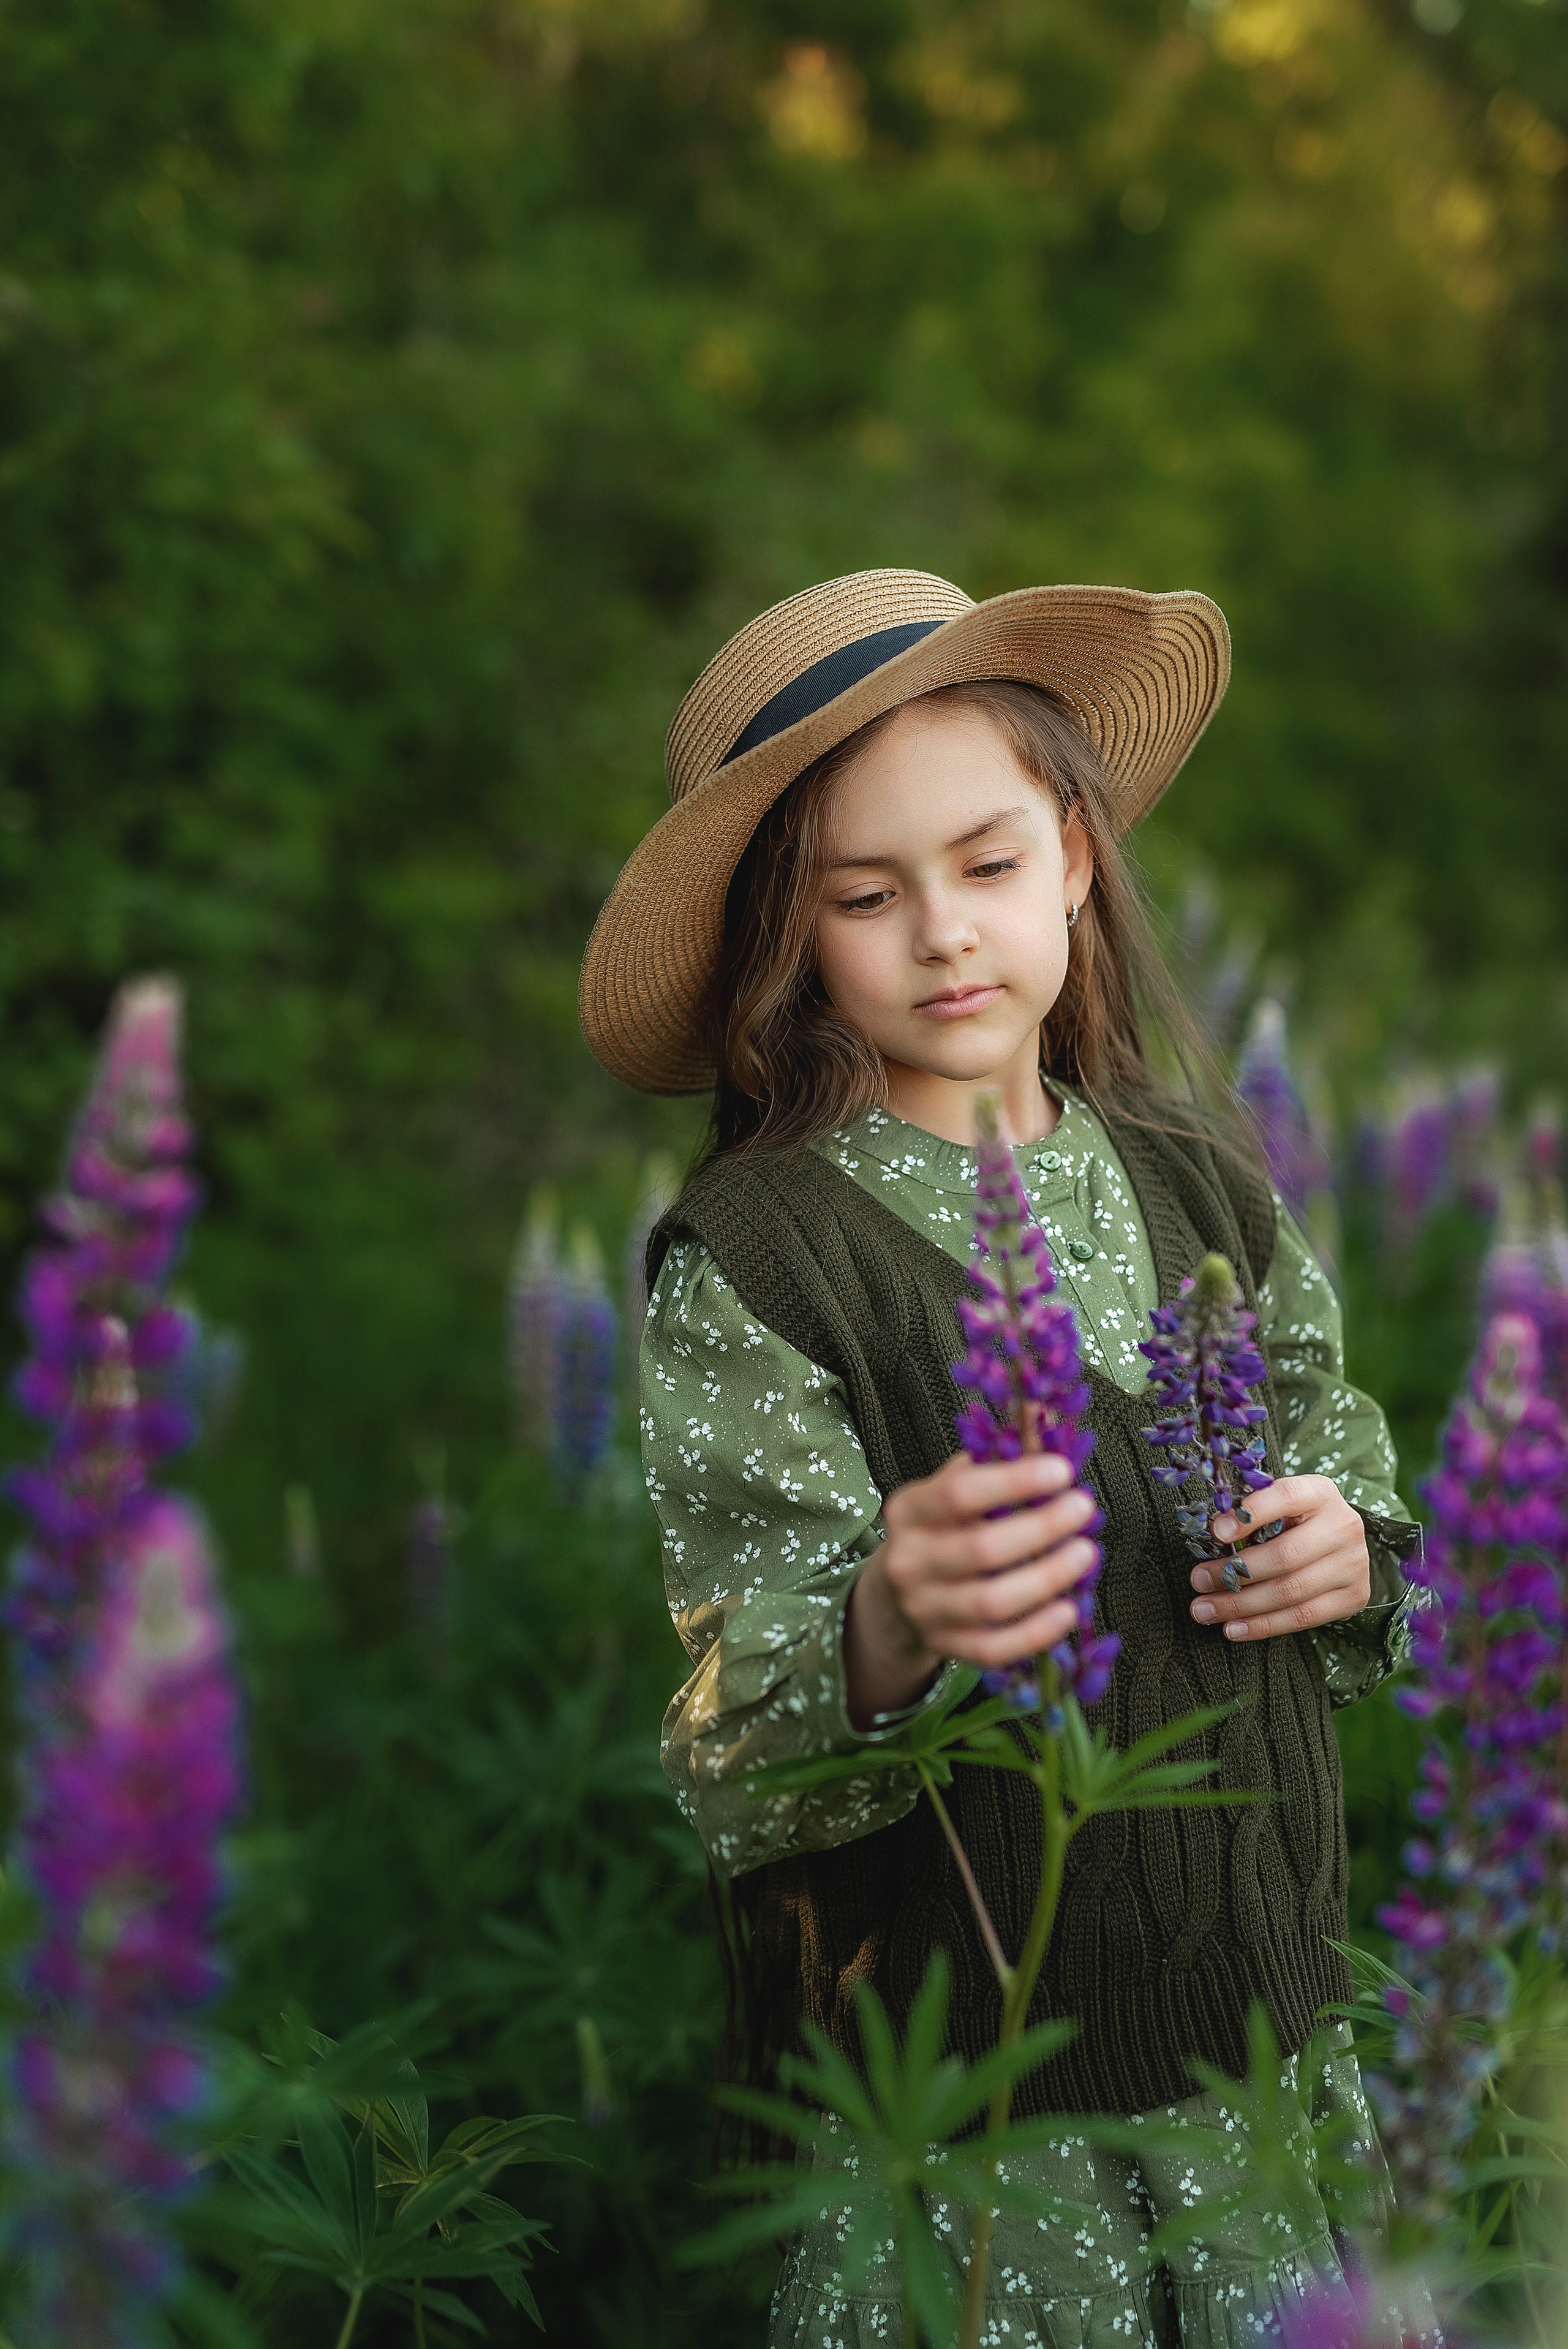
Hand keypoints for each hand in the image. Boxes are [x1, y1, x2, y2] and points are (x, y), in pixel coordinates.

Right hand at [844, 1450, 1100, 1727]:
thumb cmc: (942, 1527)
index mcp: (908, 1511)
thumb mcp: (954, 1487)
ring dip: (1048, 1578)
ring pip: (990, 1603)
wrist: (898, 1595)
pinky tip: (1069, 1609)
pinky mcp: (944, 1647)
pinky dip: (1036, 1632)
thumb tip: (1044, 1414)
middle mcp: (907, 1561)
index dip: (1014, 1482)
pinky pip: (994, 1648)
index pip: (959, 1494)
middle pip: (980, 1550)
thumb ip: (996, 1455)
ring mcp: (924, 1610)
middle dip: (1041, 1528)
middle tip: (1083, 1508)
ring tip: (1085, 1553)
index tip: (1062, 1471)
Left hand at [1191, 1475, 1369, 1641]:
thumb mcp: (1280, 1506)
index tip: (1216, 1532)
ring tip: (1205, 1611)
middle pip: (1284, 1556)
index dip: (1251, 1514)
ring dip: (1241, 1605)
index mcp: (1320, 1493)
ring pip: (1290, 1592)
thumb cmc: (1296, 1521)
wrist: (1342, 1544)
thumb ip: (1252, 1515)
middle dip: (1235, 1572)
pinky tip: (1233, 1630)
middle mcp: (1344, 1526)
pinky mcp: (1355, 1597)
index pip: (1285, 1497)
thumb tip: (1211, 1536)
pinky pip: (1303, 1617)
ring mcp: (1353, 1564)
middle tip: (1197, 1581)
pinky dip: (1263, 1626)